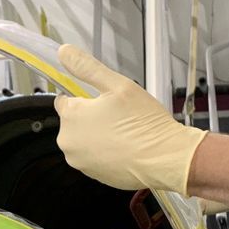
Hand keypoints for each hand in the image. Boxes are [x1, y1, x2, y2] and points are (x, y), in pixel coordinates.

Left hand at [56, 45, 206, 194]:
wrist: (165, 158)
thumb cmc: (143, 122)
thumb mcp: (118, 85)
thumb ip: (87, 68)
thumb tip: (64, 52)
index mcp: (71, 118)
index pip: (63, 101)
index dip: (84, 97)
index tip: (102, 100)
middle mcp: (69, 143)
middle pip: (74, 122)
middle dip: (91, 117)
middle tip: (118, 115)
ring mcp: (81, 162)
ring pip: (85, 140)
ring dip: (99, 134)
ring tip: (124, 131)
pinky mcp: (94, 176)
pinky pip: (95, 157)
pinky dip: (106, 151)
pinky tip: (126, 147)